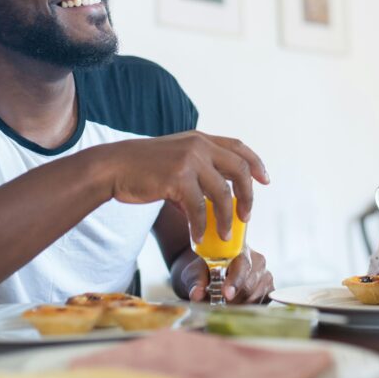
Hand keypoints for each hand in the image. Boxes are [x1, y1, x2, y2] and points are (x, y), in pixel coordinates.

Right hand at [106, 131, 268, 241]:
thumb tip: (213, 203)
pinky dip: (201, 226)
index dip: (255, 163)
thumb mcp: (175, 161)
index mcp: (200, 139)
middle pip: (239, 169)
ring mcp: (189, 160)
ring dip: (226, 218)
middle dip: (248, 196)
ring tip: (225, 235)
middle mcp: (199, 145)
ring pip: (222, 193)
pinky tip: (198, 237)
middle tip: (247, 216)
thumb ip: (196, 174)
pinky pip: (198, 208)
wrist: (113, 167)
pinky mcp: (177, 178)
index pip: (238, 147)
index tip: (265, 180)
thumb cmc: (142, 168)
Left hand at [182, 246, 274, 302]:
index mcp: (239, 249)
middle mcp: (257, 260)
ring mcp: (265, 275)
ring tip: (224, 306)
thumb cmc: (204, 270)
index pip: (242, 264)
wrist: (212, 274)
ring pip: (256, 296)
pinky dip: (247, 309)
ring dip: (239, 306)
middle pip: (251, 284)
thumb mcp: (195, 272)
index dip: (235, 281)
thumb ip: (196, 281)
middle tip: (218, 307)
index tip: (226, 295)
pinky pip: (261, 304)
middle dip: (234, 300)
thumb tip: (196, 294)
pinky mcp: (269, 289)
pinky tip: (236, 307)